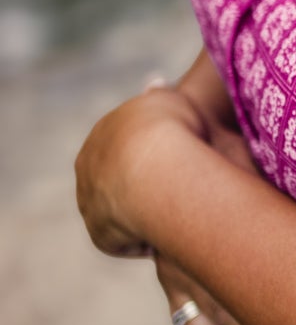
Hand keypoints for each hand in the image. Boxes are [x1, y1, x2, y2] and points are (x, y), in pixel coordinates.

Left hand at [74, 85, 208, 257]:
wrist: (160, 166)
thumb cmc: (172, 128)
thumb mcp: (168, 98)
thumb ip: (161, 96)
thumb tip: (156, 83)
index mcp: (103, 134)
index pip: (126, 148)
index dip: (154, 154)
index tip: (178, 161)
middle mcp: (88, 167)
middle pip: (117, 180)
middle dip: (144, 186)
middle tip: (178, 192)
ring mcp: (91, 201)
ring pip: (121, 211)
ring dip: (144, 215)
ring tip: (178, 215)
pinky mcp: (101, 235)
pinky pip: (127, 240)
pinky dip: (148, 239)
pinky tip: (171, 232)